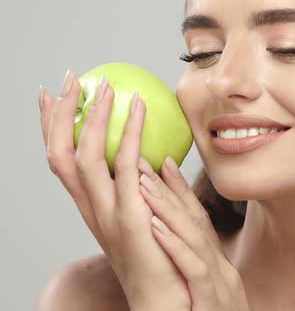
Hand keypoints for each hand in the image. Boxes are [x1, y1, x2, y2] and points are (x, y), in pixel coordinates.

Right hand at [39, 71, 190, 309]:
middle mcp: (90, 209)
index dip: (52, 128)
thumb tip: (158, 159)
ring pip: (83, 156)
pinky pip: (125, 165)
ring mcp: (106, 213)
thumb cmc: (163, 258)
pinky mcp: (129, 216)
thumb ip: (149, 188)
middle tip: (68, 81)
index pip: (62, 161)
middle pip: (59, 154)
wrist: (167, 299)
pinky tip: (138, 108)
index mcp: (92, 207)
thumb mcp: (152, 215)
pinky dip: (128, 132)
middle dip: (58, 115)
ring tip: (104, 86)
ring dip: (91, 117)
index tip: (52, 96)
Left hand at [137, 155, 249, 310]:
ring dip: (168, 208)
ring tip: (142, 184)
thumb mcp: (210, 296)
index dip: (180, 191)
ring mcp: (220, 285)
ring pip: (195, 239)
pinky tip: (156, 227)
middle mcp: (223, 271)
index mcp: (218, 267)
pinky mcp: (214, 302)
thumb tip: (176, 243)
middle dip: (168, 190)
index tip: (162, 162)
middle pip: (196, 224)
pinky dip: (176, 246)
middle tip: (145, 161)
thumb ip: (197, 268)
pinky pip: (195, 270)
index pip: (198, 223)